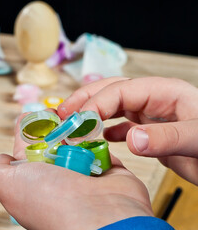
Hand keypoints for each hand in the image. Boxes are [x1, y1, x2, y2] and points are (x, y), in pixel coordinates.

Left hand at [0, 113, 152, 229]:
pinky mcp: (107, 169)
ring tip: (74, 115)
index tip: (31, 114)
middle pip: (52, 141)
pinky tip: (92, 125)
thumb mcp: (7, 184)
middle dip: (52, 123)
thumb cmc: (51, 202)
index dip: (26, 129)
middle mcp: (56, 177)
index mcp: (32, 180)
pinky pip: (100, 146)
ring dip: (75, 127)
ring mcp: (82, 173)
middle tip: (56, 112)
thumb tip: (2, 159)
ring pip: (76, 141)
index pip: (25, 148)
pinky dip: (97, 136)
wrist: (98, 217)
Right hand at [58, 77, 197, 184]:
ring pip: (113, 107)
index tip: (76, 122)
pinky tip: (99, 137)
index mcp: (165, 93)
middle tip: (62, 114)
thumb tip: (131, 138)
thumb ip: (167, 138)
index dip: (95, 104)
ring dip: (92, 113)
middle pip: (112, 91)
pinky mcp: (151, 130)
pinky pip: (122, 123)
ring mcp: (152, 114)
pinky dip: (107, 129)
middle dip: (85, 100)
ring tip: (72, 123)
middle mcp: (155, 100)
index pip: (120, 91)